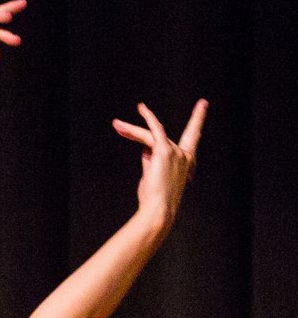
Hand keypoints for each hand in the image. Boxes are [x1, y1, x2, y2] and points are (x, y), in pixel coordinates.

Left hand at [112, 98, 207, 230]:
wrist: (158, 212)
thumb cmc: (154, 201)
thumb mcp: (153, 178)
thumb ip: (150, 161)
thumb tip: (145, 148)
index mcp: (186, 163)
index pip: (192, 138)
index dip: (197, 121)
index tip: (202, 105)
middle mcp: (184, 155)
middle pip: (161, 138)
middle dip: (157, 129)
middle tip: (185, 108)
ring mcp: (176, 152)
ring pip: (151, 135)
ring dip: (131, 131)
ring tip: (116, 125)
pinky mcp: (164, 150)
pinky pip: (153, 130)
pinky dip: (146, 118)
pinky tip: (140, 108)